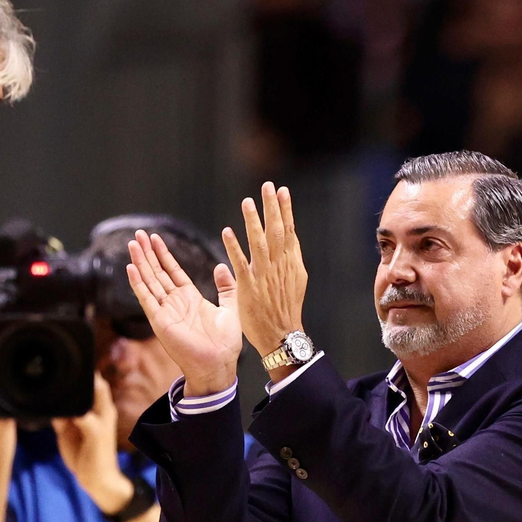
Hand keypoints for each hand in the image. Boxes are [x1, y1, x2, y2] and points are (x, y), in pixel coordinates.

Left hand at [53, 375, 133, 512]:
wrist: (98, 480)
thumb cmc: (85, 455)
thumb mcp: (69, 432)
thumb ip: (62, 417)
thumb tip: (47, 403)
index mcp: (99, 409)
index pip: (94, 384)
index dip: (83, 373)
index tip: (63, 362)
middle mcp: (104, 411)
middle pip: (97, 384)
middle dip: (84, 374)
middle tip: (60, 362)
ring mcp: (103, 420)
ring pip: (97, 392)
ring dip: (84, 385)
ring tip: (61, 376)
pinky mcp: (97, 432)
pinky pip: (82, 414)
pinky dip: (70, 410)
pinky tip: (56, 407)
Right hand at [125, 230, 242, 396]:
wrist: (219, 364)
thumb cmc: (225, 343)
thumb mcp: (230, 308)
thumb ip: (226, 287)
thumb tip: (221, 266)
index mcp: (189, 298)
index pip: (172, 271)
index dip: (163, 254)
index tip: (155, 238)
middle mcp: (174, 303)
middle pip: (157, 272)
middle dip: (148, 253)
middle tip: (138, 234)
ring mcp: (165, 311)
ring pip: (150, 281)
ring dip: (140, 262)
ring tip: (132, 244)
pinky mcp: (160, 321)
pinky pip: (147, 298)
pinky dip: (138, 283)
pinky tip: (131, 267)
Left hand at [222, 183, 308, 369]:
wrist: (281, 335)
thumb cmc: (285, 310)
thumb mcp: (295, 282)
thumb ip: (287, 261)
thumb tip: (286, 243)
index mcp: (291, 264)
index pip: (289, 231)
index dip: (285, 210)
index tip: (282, 190)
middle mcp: (280, 267)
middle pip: (277, 232)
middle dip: (273, 208)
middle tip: (268, 186)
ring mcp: (265, 277)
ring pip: (259, 243)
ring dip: (253, 222)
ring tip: (247, 202)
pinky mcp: (250, 288)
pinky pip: (240, 264)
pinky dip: (234, 248)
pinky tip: (227, 232)